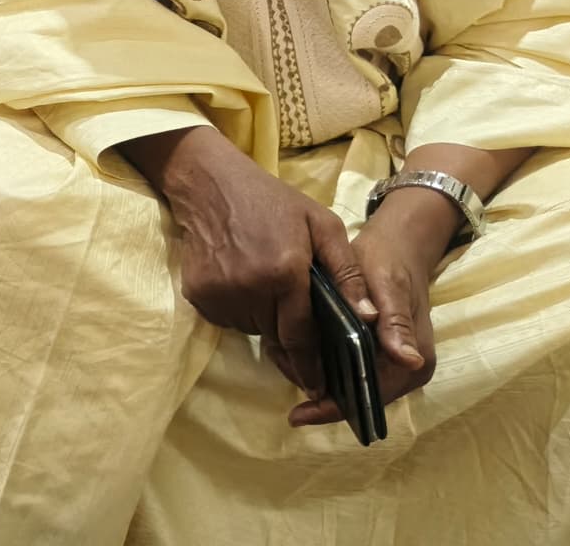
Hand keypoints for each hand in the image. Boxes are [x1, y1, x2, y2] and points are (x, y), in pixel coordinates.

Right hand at [126, 126, 373, 400]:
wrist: (210, 184)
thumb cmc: (272, 202)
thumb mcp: (322, 225)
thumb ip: (347, 273)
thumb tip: (370, 318)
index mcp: (284, 274)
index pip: (301, 337)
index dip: (311, 365)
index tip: (320, 385)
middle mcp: (249, 290)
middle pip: (276, 337)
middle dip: (291, 341)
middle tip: (300, 336)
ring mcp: (219, 295)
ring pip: (253, 330)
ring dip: (265, 322)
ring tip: (269, 291)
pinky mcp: (198, 296)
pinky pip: (228, 319)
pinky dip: (241, 310)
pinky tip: (244, 283)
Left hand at [290, 190, 449, 425]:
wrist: (396, 244)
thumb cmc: (391, 261)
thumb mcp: (390, 286)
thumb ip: (396, 322)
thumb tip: (409, 361)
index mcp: (413, 361)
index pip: (370, 397)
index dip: (334, 408)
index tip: (299, 413)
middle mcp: (403, 369)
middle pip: (355, 396)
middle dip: (317, 391)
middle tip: (280, 367)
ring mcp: (388, 362)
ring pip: (346, 383)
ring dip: (315, 374)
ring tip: (281, 356)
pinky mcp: (372, 351)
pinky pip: (344, 366)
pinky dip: (319, 360)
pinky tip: (293, 347)